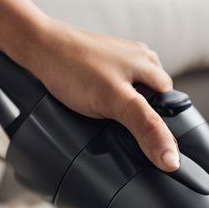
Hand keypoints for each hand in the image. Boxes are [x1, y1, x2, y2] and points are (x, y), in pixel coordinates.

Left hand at [14, 20, 179, 170]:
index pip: (171, 108)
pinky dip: (106, 104)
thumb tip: (171, 159)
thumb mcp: (117, 102)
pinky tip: (93, 108)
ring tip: (102, 117)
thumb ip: (147, 129)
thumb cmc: (74, 68)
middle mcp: (140, 61)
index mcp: (152, 66)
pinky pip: (114, 92)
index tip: (147, 145)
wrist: (37, 48)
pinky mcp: (101, 67)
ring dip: (121, 113)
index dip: (161, 129)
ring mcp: (119, 63)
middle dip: (138, 121)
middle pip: (151, 105)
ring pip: (132, 99)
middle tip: (118, 128)